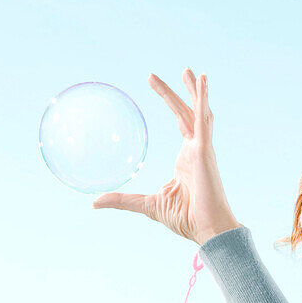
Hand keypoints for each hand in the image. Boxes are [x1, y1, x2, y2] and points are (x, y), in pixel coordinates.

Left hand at [92, 69, 239, 244]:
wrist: (207, 231)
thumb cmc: (185, 219)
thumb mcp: (146, 204)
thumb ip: (123, 200)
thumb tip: (94, 202)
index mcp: (187, 157)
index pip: (180, 121)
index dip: (169, 101)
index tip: (153, 85)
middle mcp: (197, 148)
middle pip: (185, 112)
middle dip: (173, 92)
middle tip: (152, 76)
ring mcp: (203, 148)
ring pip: (197, 111)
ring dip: (194, 91)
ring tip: (189, 72)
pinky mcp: (206, 151)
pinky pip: (204, 120)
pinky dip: (203, 99)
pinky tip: (202, 82)